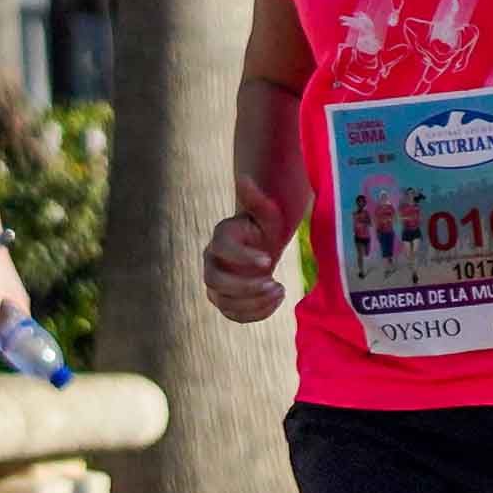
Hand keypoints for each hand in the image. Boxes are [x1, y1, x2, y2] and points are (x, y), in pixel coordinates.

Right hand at [200, 177, 294, 322]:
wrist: (261, 246)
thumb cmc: (263, 228)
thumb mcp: (266, 213)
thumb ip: (256, 199)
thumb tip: (244, 177)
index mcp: (220, 239)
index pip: (221, 249)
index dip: (242, 257)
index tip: (269, 261)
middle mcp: (212, 263)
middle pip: (214, 281)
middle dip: (244, 286)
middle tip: (276, 284)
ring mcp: (216, 284)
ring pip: (221, 301)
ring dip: (251, 302)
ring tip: (280, 291)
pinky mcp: (226, 300)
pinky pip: (232, 314)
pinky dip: (254, 314)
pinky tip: (277, 301)